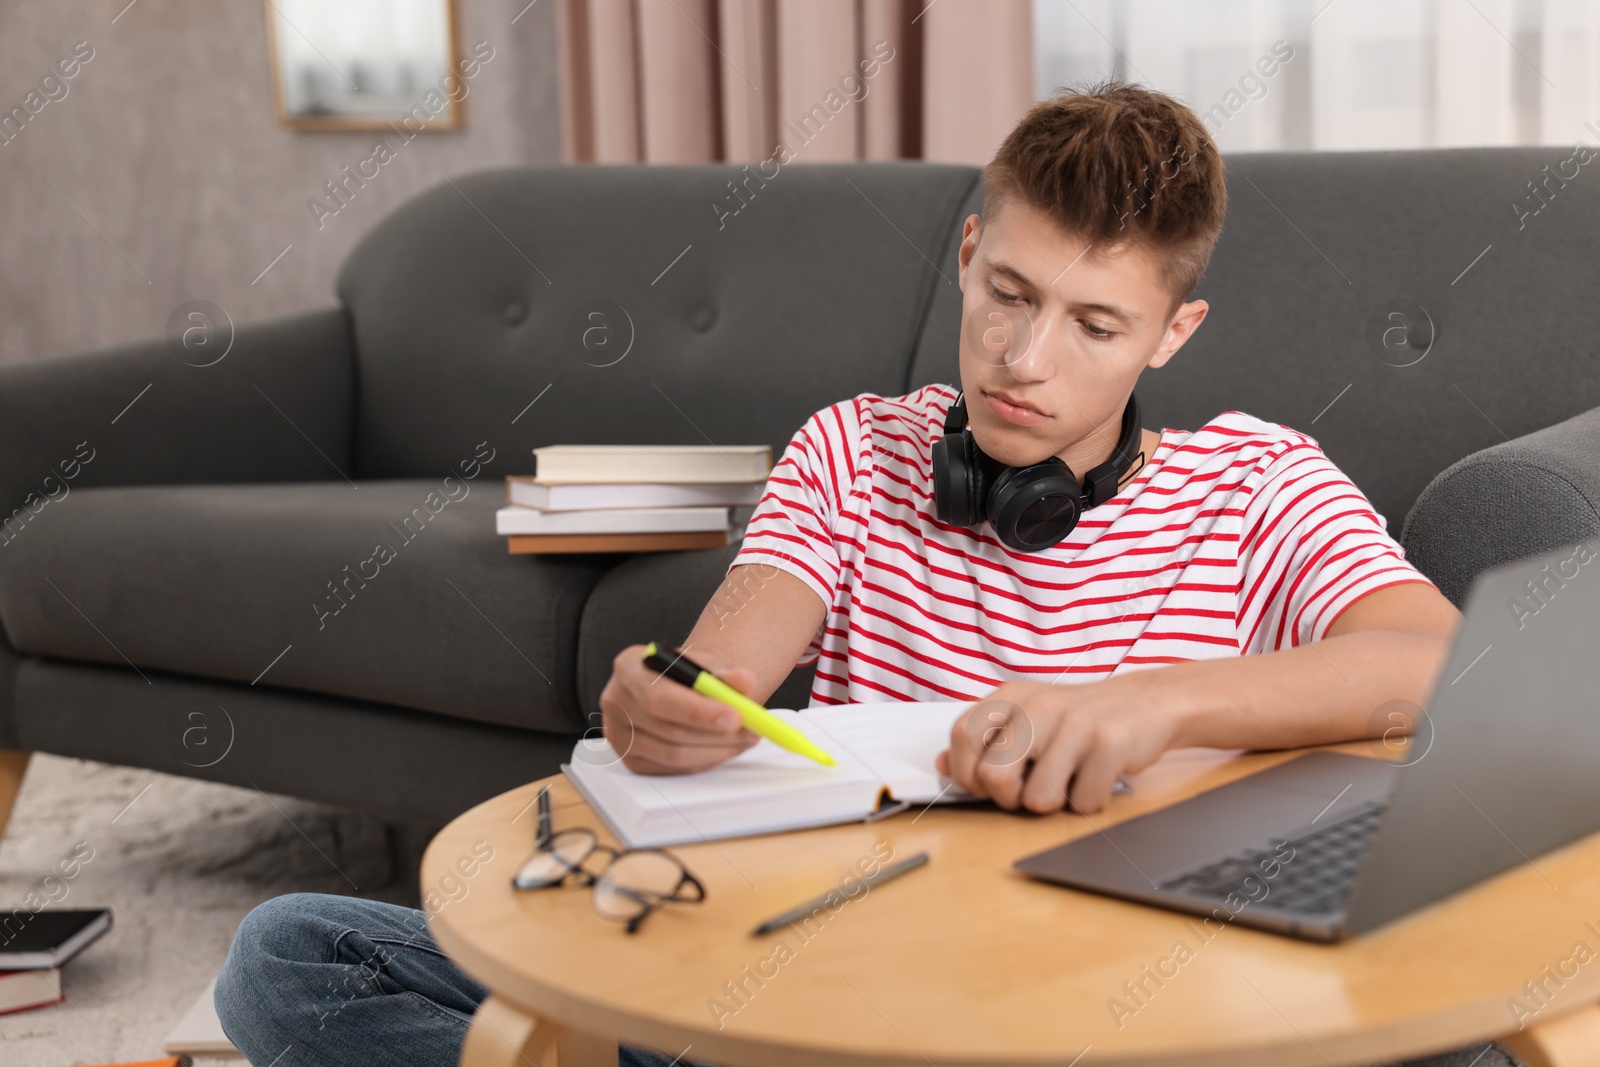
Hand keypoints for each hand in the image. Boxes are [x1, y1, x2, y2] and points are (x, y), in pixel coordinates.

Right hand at [597, 644, 761, 774]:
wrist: (673, 687)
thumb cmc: (686, 675)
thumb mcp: (704, 664)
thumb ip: (724, 673)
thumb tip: (744, 681)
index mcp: (628, 667)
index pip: (659, 696)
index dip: (698, 711)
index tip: (735, 716)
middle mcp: (616, 700)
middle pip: (668, 729)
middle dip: (716, 734)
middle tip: (751, 730)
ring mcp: (619, 734)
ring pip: (674, 755)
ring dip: (718, 750)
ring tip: (745, 737)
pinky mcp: (631, 759)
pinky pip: (674, 768)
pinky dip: (705, 760)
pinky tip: (724, 747)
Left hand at [935, 676, 1178, 813]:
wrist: (1145, 703)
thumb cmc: (1078, 719)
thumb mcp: (1025, 719)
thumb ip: (983, 741)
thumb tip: (941, 765)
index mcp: (1011, 696)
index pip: (960, 737)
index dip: (966, 773)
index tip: (984, 785)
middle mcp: (1038, 706)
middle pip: (993, 776)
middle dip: (1008, 799)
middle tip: (1029, 791)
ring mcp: (1075, 723)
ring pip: (1037, 799)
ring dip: (1054, 803)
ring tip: (1069, 780)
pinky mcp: (1109, 744)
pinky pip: (1083, 802)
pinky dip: (1089, 801)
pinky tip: (1097, 777)